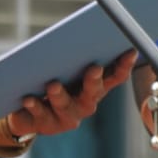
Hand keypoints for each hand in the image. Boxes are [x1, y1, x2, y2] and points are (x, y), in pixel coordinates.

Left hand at [7, 50, 135, 139]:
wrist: (29, 111)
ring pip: (66, 106)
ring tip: (52, 84)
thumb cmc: (54, 80)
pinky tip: (28, 98)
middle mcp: (86, 103)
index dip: (124, 66)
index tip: (129, 51)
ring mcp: (68, 116)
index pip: (115, 77)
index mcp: (96, 87)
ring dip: (60, 95)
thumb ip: (73, 54)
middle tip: (94, 68)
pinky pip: (42, 115)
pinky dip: (36, 105)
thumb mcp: (65, 67)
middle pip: (93, 92)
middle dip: (94, 80)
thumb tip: (77, 32)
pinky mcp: (47, 124)